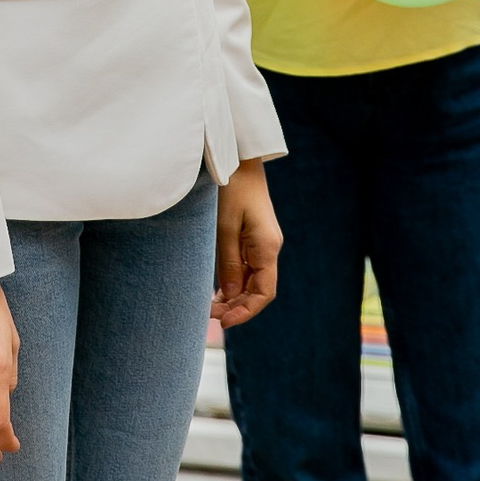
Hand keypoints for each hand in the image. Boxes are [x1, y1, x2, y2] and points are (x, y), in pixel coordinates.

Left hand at [214, 159, 281, 330]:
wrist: (239, 159)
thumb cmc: (232, 188)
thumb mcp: (225, 226)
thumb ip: (228, 262)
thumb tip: (230, 296)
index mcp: (267, 247)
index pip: (264, 292)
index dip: (246, 311)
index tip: (224, 321)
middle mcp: (269, 247)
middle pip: (259, 289)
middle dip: (237, 306)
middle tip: (210, 316)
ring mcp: (262, 242)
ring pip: (252, 280)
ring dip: (235, 296)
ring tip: (210, 306)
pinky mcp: (253, 236)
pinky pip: (247, 267)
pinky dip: (234, 281)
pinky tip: (218, 289)